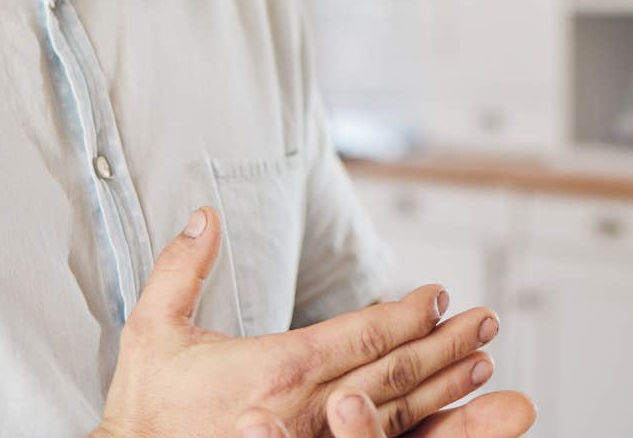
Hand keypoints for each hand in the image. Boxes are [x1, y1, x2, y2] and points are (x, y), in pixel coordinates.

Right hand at [94, 207, 509, 437]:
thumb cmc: (145, 406)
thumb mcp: (152, 329)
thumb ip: (181, 269)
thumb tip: (205, 216)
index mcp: (274, 369)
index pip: (359, 336)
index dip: (405, 314)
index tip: (438, 296)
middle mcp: (303, 411)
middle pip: (391, 374)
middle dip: (445, 345)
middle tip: (486, 323)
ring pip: (394, 417)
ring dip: (444, 390)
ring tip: (484, 366)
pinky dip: (417, 433)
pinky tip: (444, 419)